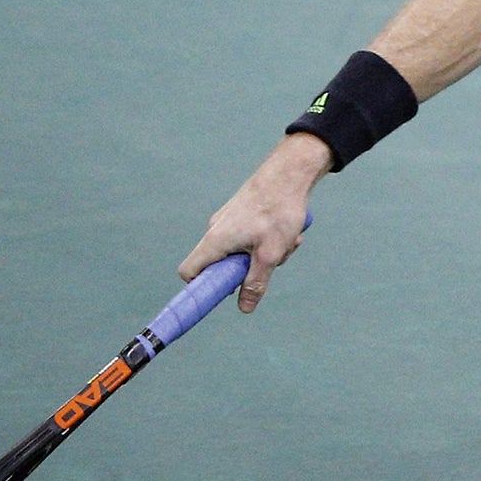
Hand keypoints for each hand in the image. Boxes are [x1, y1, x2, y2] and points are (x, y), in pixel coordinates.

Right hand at [179, 133, 332, 311]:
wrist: (291, 172)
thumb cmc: (278, 210)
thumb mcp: (270, 254)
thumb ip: (255, 283)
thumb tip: (244, 308)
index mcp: (215, 240)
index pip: (189, 272)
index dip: (200, 288)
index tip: (222, 295)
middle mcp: (216, 230)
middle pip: (222, 265)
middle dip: (249, 270)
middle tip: (272, 262)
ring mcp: (229, 221)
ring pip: (243, 251)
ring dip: (266, 254)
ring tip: (288, 242)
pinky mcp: (242, 214)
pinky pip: (251, 237)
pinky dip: (270, 240)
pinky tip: (290, 232)